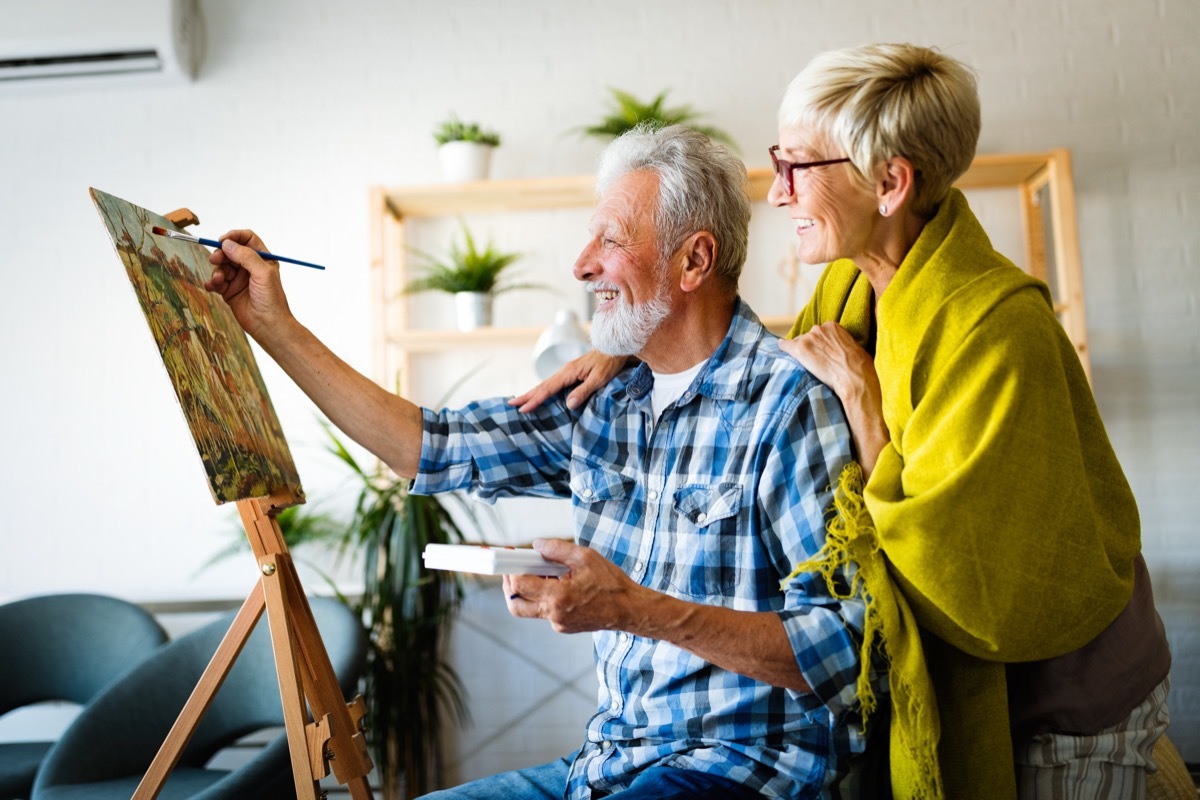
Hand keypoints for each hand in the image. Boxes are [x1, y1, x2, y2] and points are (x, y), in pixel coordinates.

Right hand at [204, 229, 292, 340]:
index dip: (234, 237)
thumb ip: (246, 256)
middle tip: (215, 259)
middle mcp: (250, 267)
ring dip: (217, 271)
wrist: (268, 325)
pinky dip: (212, 282)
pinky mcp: (230, 291)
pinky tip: (212, 286)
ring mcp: (239, 279)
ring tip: (218, 280)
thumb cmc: (272, 300)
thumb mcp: (263, 273)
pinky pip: (217, 281)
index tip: (223, 240)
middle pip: (230, 251)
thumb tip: (228, 244)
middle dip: (221, 254)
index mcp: (262, 259)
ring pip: (222, 266)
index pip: (247, 239)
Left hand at [503, 538, 639, 633]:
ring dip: (528, 591)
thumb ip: (557, 549)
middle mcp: (554, 614)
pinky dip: (545, 597)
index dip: (510, 569)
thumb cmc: (611, 583)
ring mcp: (558, 623)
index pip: (519, 585)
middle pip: (515, 605)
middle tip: (515, 569)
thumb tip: (536, 544)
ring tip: (543, 573)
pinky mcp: (563, 627)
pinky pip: (545, 611)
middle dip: (510, 586)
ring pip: (529, 609)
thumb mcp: (585, 557)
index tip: (509, 558)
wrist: (629, 609)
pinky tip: (560, 584)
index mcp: (558, 597)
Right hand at [509, 350, 628, 411]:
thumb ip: (583, 391)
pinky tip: (541, 395)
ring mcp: (567, 371)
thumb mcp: (599, 379)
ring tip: (520, 401)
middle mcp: (564, 371)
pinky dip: (543, 390)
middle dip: (526, 396)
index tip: (523, 409)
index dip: (534, 400)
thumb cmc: (609, 363)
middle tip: (511, 404)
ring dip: (532, 393)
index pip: (547, 389)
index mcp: (568, 372)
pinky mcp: (570, 373)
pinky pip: (552, 383)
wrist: (614, 348)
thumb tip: (568, 405)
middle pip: (541, 386)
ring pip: (545, 384)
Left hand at [779, 323, 888, 473]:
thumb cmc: (859, 367)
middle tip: (816, 361)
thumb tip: (841, 349)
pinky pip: (786, 345)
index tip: (821, 352)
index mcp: (833, 326)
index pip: (819, 332)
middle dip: (811, 347)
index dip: (819, 343)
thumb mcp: (854, 347)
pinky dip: (784, 348)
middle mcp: (819, 329)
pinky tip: (781, 350)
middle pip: (808, 336)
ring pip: (798, 343)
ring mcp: (809, 338)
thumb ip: (843, 343)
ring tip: (808, 366)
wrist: (854, 379)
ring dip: (801, 353)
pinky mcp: (800, 349)